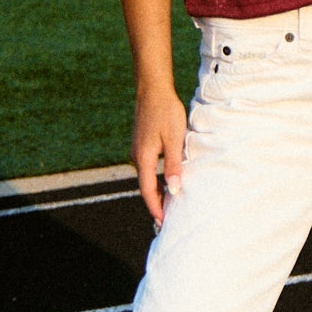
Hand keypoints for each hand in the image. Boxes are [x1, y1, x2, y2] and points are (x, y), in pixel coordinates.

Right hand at [132, 88, 186, 223]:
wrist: (153, 90)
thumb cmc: (166, 112)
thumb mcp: (174, 139)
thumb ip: (173, 165)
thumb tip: (173, 189)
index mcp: (144, 158)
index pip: (148, 190)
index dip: (155, 207)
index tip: (163, 222)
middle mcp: (137, 156)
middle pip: (145, 187)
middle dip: (155, 203)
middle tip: (166, 220)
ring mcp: (138, 150)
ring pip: (146, 178)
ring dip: (156, 192)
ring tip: (168, 205)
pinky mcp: (142, 145)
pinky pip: (147, 168)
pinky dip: (155, 180)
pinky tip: (165, 182)